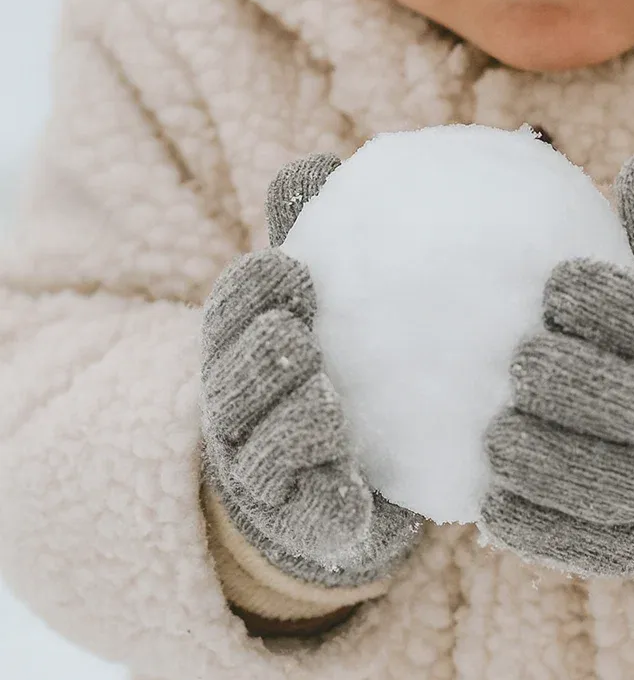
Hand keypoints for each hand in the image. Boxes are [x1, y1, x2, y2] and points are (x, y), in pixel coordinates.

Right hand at [199, 153, 423, 588]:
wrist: (346, 473)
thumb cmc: (332, 359)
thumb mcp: (326, 295)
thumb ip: (320, 230)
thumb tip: (318, 159)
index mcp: (245, 340)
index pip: (232, 308)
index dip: (254, 290)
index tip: (294, 272)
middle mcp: (241, 404)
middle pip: (234, 376)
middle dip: (260, 354)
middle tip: (299, 334)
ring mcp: (265, 469)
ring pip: (265, 446)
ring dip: (294, 420)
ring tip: (325, 399)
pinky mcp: (302, 520)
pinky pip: (309, 513)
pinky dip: (329, 504)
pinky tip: (354, 501)